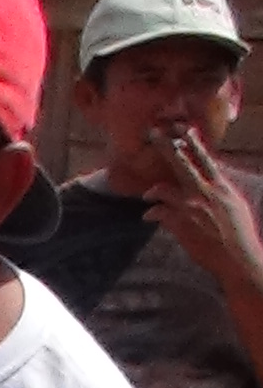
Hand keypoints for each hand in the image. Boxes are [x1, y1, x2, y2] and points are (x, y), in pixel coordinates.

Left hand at [150, 132, 262, 298]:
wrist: (237, 257)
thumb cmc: (240, 233)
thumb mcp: (236, 204)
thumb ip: (222, 190)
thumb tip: (214, 178)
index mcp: (221, 186)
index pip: (205, 158)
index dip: (193, 143)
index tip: (184, 129)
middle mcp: (205, 193)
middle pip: (182, 164)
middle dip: (166, 147)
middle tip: (153, 133)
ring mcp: (191, 208)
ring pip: (165, 189)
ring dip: (154, 190)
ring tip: (147, 193)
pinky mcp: (181, 225)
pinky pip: (160, 214)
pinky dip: (152, 213)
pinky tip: (148, 216)